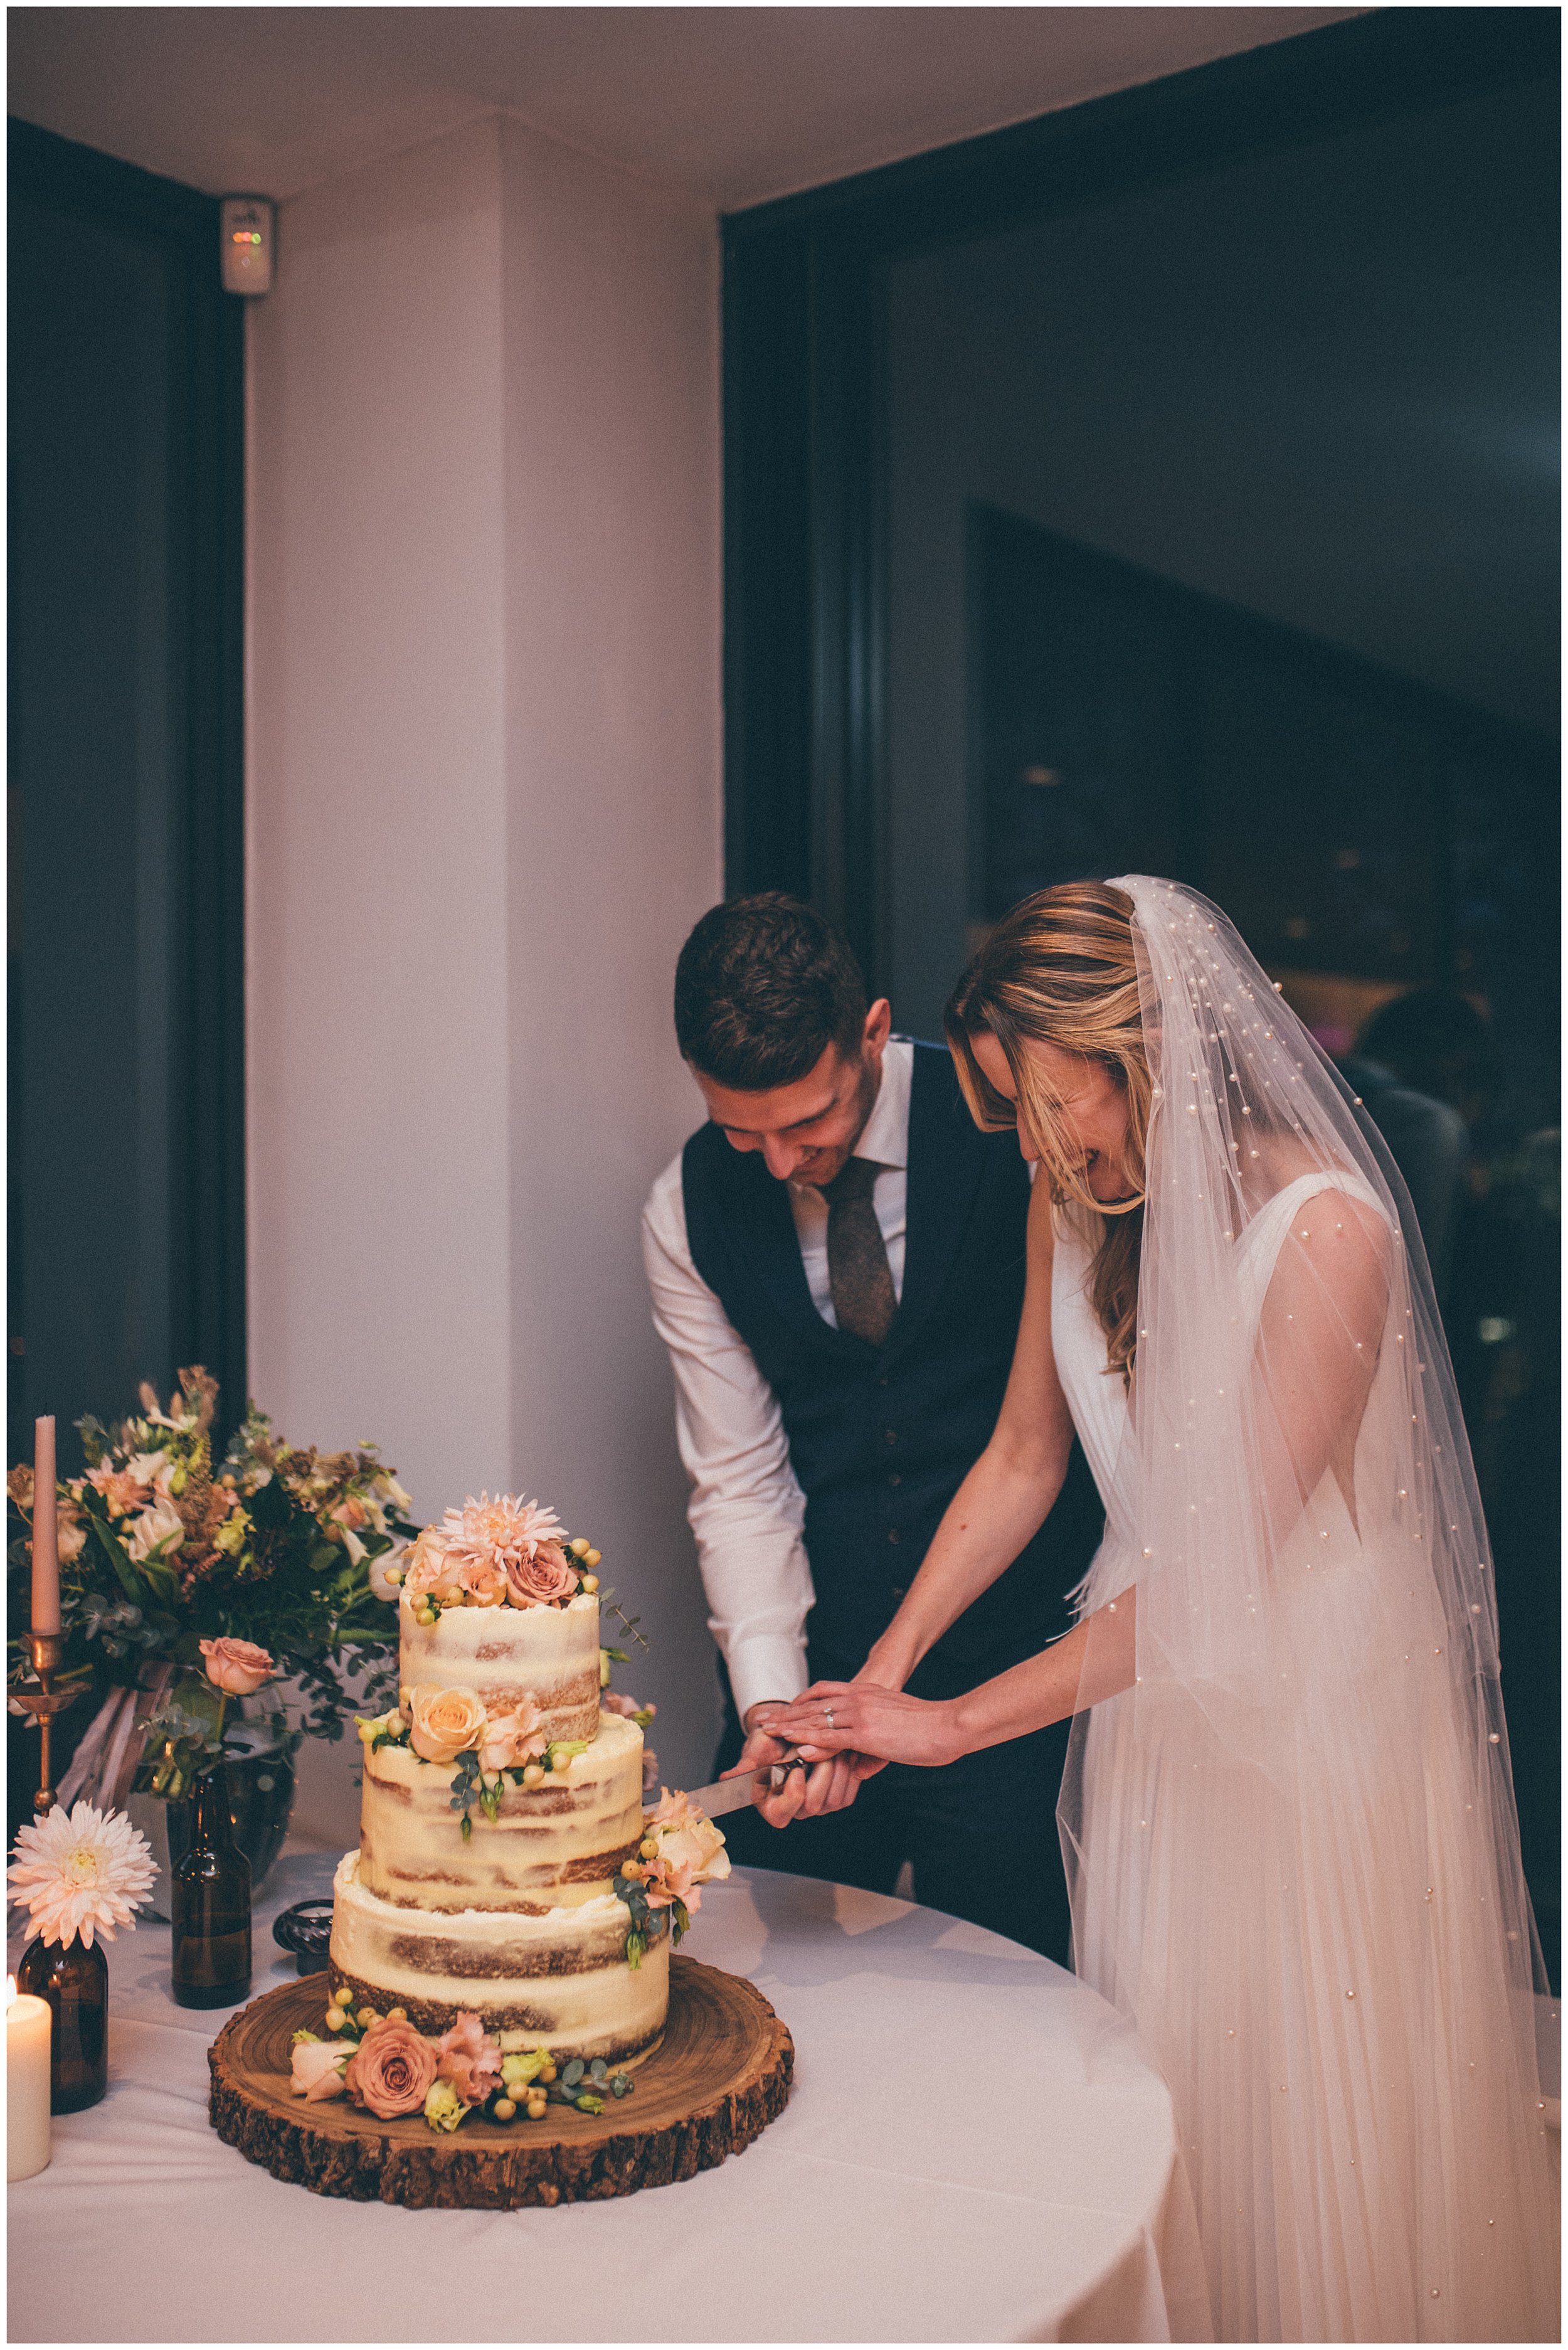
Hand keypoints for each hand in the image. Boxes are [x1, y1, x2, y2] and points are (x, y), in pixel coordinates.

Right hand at [719, 1702, 876, 1827]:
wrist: (789, 1738)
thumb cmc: (768, 1745)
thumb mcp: (755, 1750)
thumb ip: (745, 1766)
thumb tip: (727, 1778)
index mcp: (772, 1806)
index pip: (783, 1814)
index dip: (792, 1793)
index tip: (796, 1768)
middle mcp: (796, 1812)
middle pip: (813, 1805)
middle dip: (820, 1774)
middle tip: (821, 1749)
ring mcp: (818, 1807)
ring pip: (834, 1799)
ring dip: (837, 1770)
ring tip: (833, 1746)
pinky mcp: (836, 1798)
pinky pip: (848, 1791)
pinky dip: (849, 1771)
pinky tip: (844, 1751)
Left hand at [771, 1680, 966, 1771]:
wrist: (947, 1725)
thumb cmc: (926, 1726)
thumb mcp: (894, 1722)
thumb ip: (873, 1739)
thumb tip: (860, 1764)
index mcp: (864, 1693)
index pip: (823, 1692)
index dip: (799, 1702)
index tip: (782, 1710)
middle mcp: (858, 1699)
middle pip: (812, 1705)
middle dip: (786, 1715)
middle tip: (763, 1722)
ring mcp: (861, 1715)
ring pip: (817, 1720)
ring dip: (791, 1728)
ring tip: (769, 1734)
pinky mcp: (867, 1733)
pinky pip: (833, 1737)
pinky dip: (812, 1742)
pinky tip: (797, 1747)